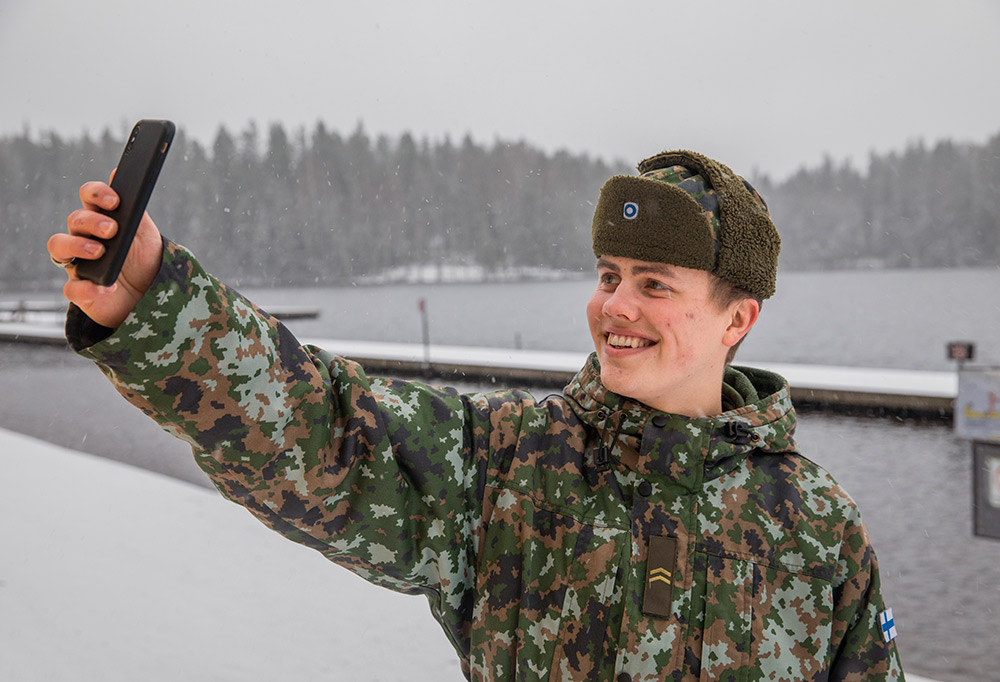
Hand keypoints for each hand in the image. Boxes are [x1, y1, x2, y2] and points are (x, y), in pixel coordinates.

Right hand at [47, 178, 162, 328]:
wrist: (151, 296)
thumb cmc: (144, 259)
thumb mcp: (144, 233)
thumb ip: (134, 208)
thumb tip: (118, 172)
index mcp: (102, 219)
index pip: (89, 197)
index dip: (97, 194)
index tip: (114, 201)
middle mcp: (84, 238)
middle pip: (74, 220)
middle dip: (92, 222)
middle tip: (112, 230)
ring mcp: (78, 263)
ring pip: (58, 247)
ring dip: (76, 246)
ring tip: (99, 252)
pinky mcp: (80, 291)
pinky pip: (71, 289)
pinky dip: (86, 288)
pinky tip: (106, 287)